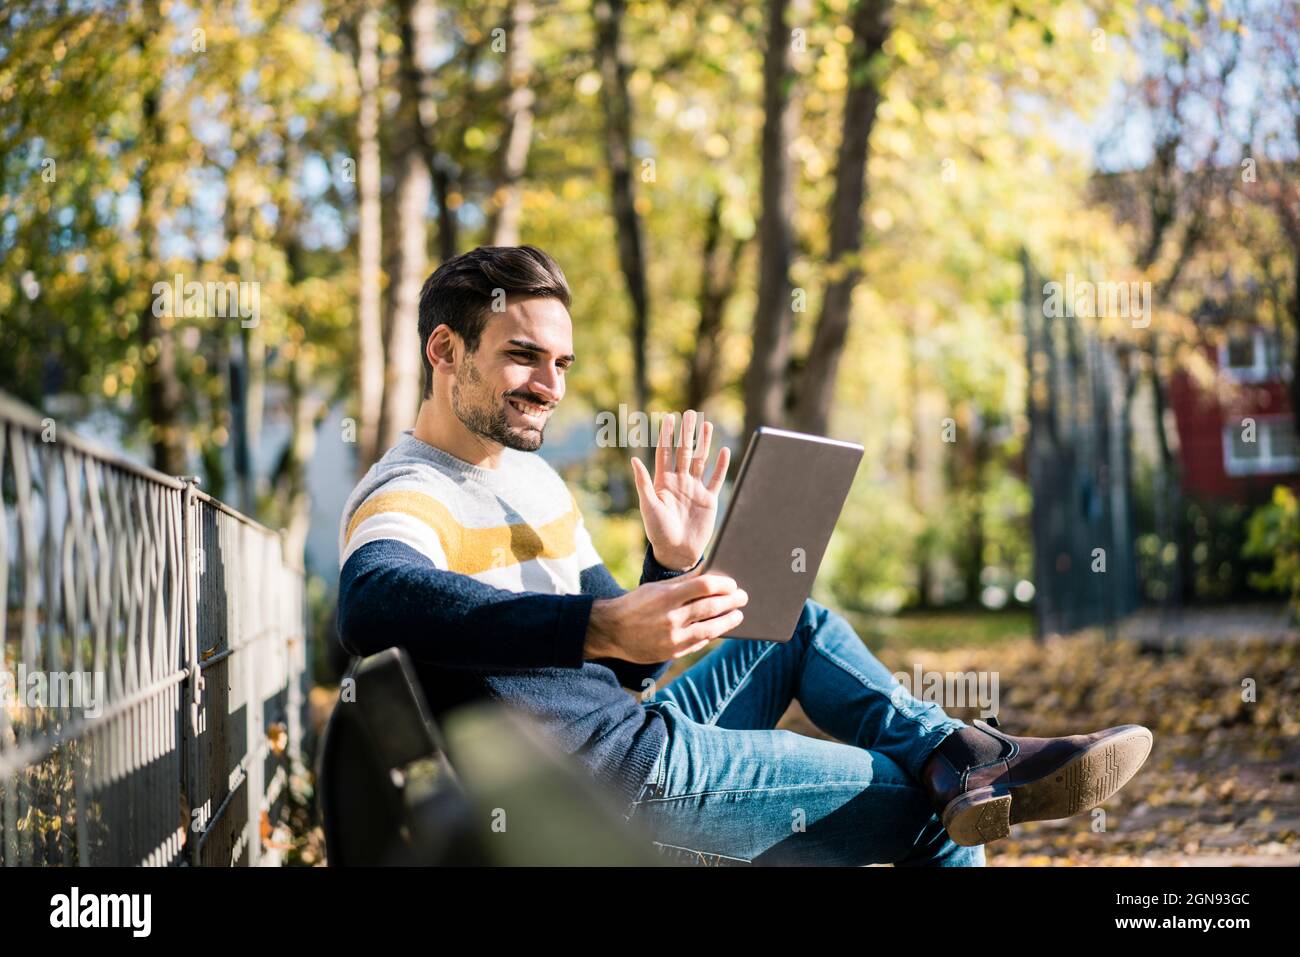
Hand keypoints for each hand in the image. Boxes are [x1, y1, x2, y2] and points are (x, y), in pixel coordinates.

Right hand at [583, 574, 747, 662]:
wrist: (610, 631)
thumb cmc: (635, 604)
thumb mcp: (655, 588)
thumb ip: (682, 582)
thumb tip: (709, 574)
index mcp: (666, 596)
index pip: (703, 586)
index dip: (722, 584)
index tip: (732, 584)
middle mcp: (670, 618)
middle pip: (710, 607)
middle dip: (731, 602)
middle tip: (743, 597)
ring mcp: (672, 638)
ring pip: (709, 629)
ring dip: (727, 621)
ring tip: (737, 615)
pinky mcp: (671, 653)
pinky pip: (698, 643)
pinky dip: (710, 635)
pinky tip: (718, 629)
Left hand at [631, 409, 729, 570]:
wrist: (677, 552)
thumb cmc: (658, 531)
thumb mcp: (648, 506)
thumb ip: (643, 483)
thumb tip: (633, 459)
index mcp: (664, 482)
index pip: (666, 453)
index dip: (667, 436)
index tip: (668, 418)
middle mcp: (680, 482)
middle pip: (685, 451)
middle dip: (688, 433)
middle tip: (691, 414)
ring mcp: (695, 489)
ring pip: (701, 460)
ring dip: (704, 443)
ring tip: (707, 425)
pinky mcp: (709, 499)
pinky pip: (716, 478)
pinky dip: (721, 465)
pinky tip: (723, 450)